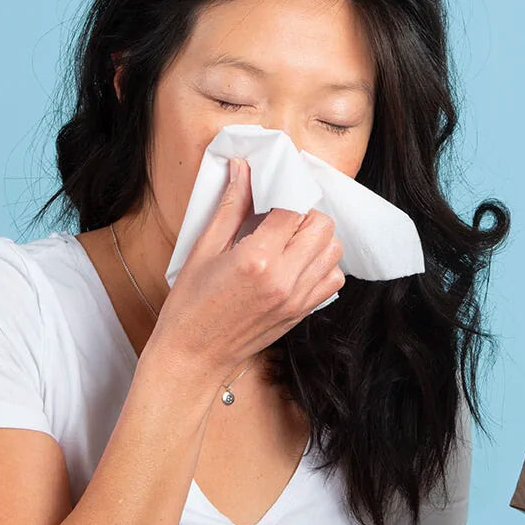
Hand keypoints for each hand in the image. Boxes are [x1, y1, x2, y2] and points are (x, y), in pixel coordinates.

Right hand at [155, 156, 344, 375]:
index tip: (272, 190)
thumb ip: (231, 207)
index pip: (294, 207)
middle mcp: (285, 279)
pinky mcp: (302, 313)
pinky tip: (297, 263)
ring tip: (289, 240)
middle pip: (322, 226)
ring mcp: (297, 299)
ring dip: (316, 238)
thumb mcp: (204, 249)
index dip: (286, 191)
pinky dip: (322, 265)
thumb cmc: (191, 305)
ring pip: (333, 251)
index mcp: (258, 259)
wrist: (195, 355)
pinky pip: (333, 280)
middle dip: (304, 213)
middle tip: (280, 217)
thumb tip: (243, 169)